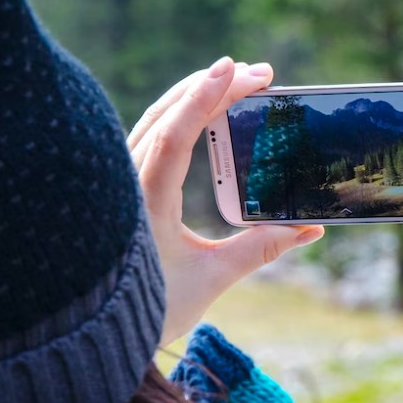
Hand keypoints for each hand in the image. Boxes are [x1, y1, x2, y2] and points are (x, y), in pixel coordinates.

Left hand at [128, 57, 324, 345]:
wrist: (93, 334)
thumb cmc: (151, 309)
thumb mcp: (211, 279)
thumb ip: (260, 249)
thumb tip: (309, 229)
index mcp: (145, 203)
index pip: (175, 136)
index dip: (205, 98)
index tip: (234, 68)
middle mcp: (127, 184)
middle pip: (167, 116)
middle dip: (212, 87)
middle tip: (259, 73)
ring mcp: (121, 182)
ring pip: (155, 121)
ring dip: (194, 96)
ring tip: (234, 79)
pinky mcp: (124, 187)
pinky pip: (149, 137)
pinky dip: (178, 115)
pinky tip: (199, 110)